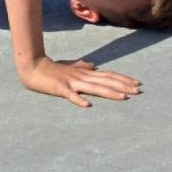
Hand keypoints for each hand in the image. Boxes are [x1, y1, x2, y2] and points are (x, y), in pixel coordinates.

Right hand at [17, 56, 140, 107]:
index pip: (108, 75)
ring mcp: (71, 82)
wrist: (33, 67)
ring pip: (94, 88)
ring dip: (109, 92)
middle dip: (123, 85)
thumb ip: (82, 66)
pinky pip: (70, 95)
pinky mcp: (60, 88)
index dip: (123, 79)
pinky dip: (78, 99)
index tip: (137, 83)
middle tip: (138, 90)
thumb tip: (94, 66)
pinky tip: (87, 105)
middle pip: (106, 81)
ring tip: (124, 97)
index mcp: (85, 72)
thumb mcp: (70, 67)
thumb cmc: (53, 68)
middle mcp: (82, 76)